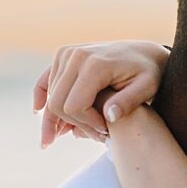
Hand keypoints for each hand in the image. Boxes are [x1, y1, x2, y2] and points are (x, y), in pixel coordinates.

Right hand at [32, 41, 169, 147]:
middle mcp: (75, 56)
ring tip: (72, 134)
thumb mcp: (147, 88)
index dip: (87, 124)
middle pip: (58, 103)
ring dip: (62, 118)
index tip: (107, 130)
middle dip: (76, 124)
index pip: (74, 106)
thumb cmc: (149, 73)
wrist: (144, 52)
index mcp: (94, 64)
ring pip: (51, 97)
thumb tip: (109, 117)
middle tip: (95, 134)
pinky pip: (44, 79)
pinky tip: (37, 112)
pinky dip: (41, 96)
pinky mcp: (63, 55)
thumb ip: (129, 102)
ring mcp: (66, 54)